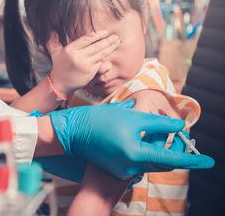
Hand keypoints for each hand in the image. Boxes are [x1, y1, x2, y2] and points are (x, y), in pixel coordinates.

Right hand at [35, 101, 214, 179]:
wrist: (75, 132)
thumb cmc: (102, 121)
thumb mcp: (133, 117)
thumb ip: (158, 123)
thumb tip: (178, 125)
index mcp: (135, 155)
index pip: (171, 159)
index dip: (192, 159)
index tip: (210, 162)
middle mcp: (131, 167)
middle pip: (161, 158)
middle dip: (172, 146)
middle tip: (178, 134)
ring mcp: (124, 169)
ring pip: (150, 158)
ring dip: (158, 146)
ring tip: (160, 131)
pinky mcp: (118, 167)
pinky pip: (139, 160)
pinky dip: (146, 149)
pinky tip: (142, 135)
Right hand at [47, 30, 119, 94]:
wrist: (60, 84)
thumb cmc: (59, 67)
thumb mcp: (54, 53)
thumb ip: (53, 41)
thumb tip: (52, 30)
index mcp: (71, 49)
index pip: (87, 39)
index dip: (97, 35)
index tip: (105, 32)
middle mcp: (78, 56)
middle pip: (96, 46)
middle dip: (107, 40)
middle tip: (115, 36)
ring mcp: (85, 64)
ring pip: (100, 54)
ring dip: (110, 47)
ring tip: (117, 42)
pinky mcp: (90, 72)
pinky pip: (100, 62)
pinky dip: (106, 57)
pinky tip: (111, 52)